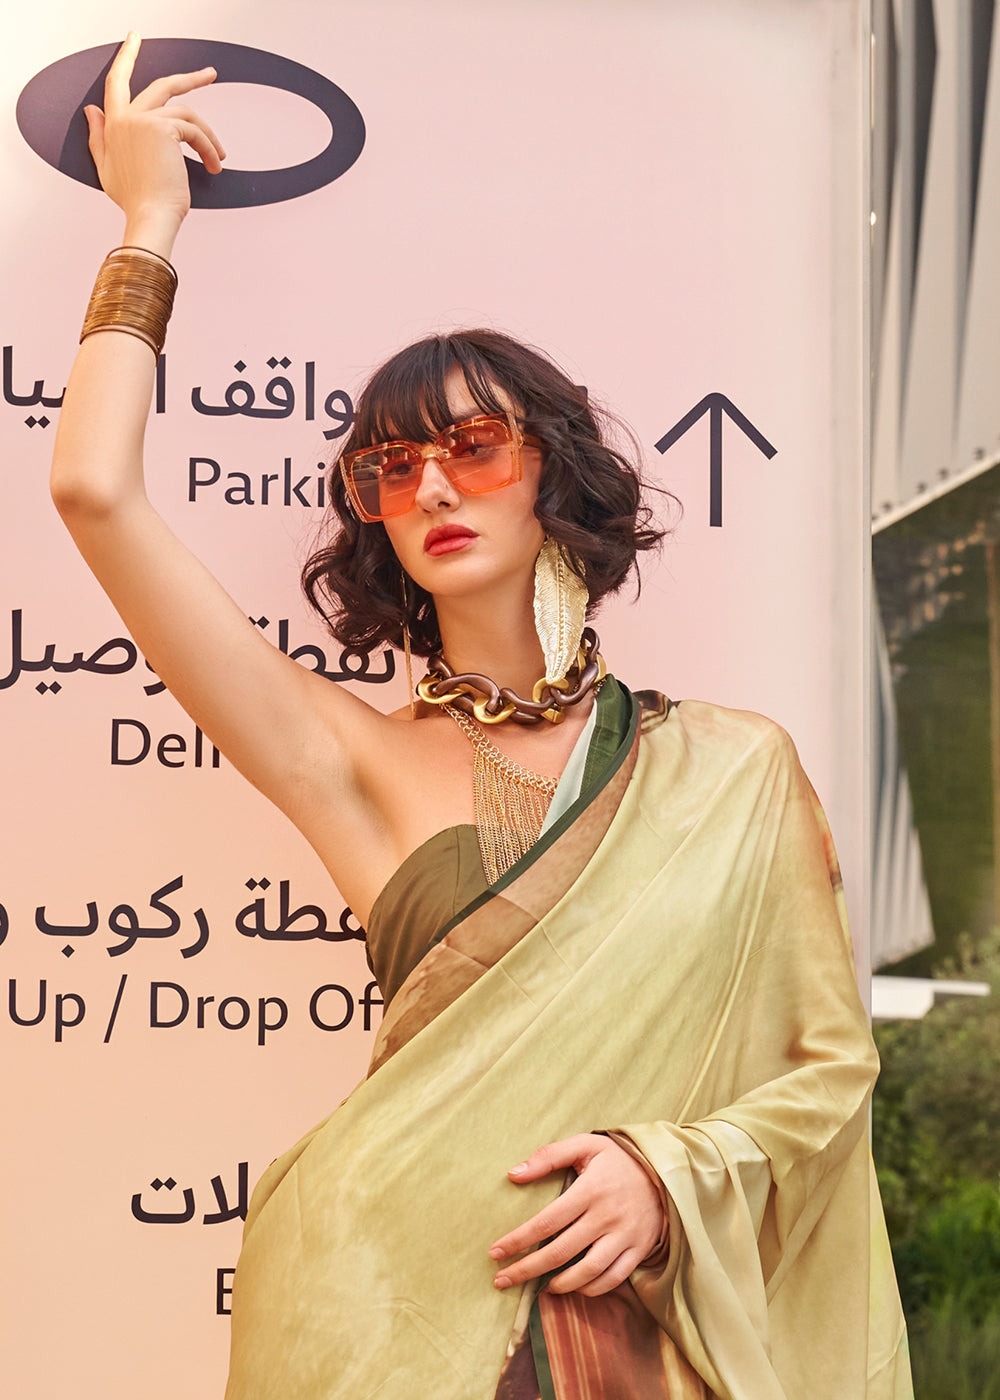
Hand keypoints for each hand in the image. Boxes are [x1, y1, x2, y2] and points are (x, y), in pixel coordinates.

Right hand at [84, 32, 226, 250]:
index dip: (126, 58)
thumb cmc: (135, 201)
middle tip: (210, 74)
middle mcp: (126, 117)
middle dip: (190, 78)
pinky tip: (214, 165)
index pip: (117, 83)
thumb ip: (98, 138)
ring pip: (186, 115)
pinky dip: (208, 147)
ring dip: (207, 137)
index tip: (135, 38)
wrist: (149, 217)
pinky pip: (194, 130)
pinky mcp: (163, 128)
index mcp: (112, 125)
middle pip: (161, 85)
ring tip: (219, 158)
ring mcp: (143, 120)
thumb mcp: (108, 169)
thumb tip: (91, 109)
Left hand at [488, 1134, 665, 1296]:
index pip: (546, 1222)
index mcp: (590, 1189)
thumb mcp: (585, 1145)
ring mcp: (625, 1235)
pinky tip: (574, 1287)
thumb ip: (549, 1156)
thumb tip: (513, 1174)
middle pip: (560, 1252)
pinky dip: (592, 1288)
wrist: (666, 1170)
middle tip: (502, 1280)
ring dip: (560, 1284)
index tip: (495, 1252)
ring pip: (588, 1271)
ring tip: (540, 1287)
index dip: (517, 1240)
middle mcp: (606, 1216)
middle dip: (527, 1269)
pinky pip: (614, 1278)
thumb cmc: (618, 1158)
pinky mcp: (638, 1249)